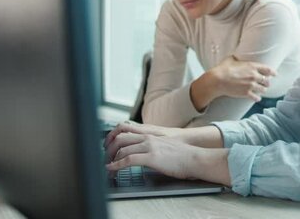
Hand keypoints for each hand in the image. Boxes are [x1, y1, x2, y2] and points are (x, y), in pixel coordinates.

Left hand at [106, 133, 231, 185]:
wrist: (194, 158)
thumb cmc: (182, 155)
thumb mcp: (164, 145)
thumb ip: (152, 146)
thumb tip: (143, 154)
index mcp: (150, 134)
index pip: (124, 130)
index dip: (112, 138)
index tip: (107, 147)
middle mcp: (147, 137)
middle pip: (119, 138)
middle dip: (108, 148)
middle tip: (104, 158)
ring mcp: (149, 146)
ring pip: (121, 149)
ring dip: (111, 159)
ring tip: (108, 168)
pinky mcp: (151, 157)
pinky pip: (128, 160)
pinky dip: (117, 166)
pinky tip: (112, 170)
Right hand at [209, 56, 276, 101]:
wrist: (218, 80)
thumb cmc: (223, 68)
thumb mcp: (231, 59)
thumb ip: (237, 58)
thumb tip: (235, 55)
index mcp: (252, 66)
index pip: (268, 69)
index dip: (272, 72)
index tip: (274, 74)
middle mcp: (254, 76)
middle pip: (267, 81)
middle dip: (267, 82)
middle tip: (265, 83)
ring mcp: (251, 85)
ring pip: (263, 89)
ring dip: (262, 90)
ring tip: (261, 90)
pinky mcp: (247, 93)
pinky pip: (256, 97)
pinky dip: (257, 98)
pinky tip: (256, 98)